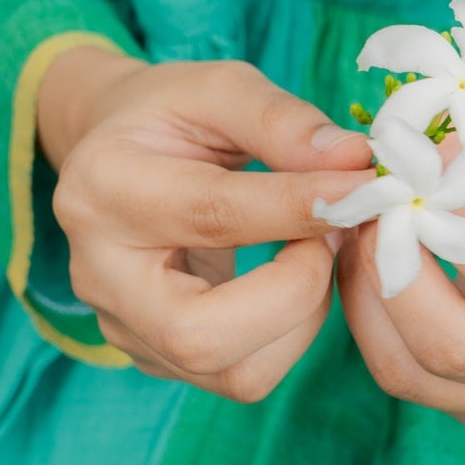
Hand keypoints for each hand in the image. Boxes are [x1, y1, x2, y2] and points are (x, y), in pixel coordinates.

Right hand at [39, 47, 371, 398]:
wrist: (116, 154)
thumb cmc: (171, 116)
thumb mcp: (219, 89)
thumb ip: (282, 122)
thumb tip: (354, 161)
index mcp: (105, 187)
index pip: (213, 213)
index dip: (301, 206)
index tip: (364, 188)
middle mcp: (99, 273)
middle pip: (201, 335)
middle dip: (295, 293)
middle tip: (329, 236)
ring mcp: (122, 326)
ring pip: (233, 373)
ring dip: (301, 319)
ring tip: (313, 253)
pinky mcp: (154, 357)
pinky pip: (241, 374)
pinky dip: (288, 333)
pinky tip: (292, 280)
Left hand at [336, 112, 464, 430]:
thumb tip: (408, 159)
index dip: (462, 235)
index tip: (421, 182)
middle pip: (464, 350)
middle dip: (399, 274)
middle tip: (370, 210)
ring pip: (417, 374)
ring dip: (369, 298)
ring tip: (358, 232)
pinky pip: (404, 379)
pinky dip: (370, 322)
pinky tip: (369, 268)